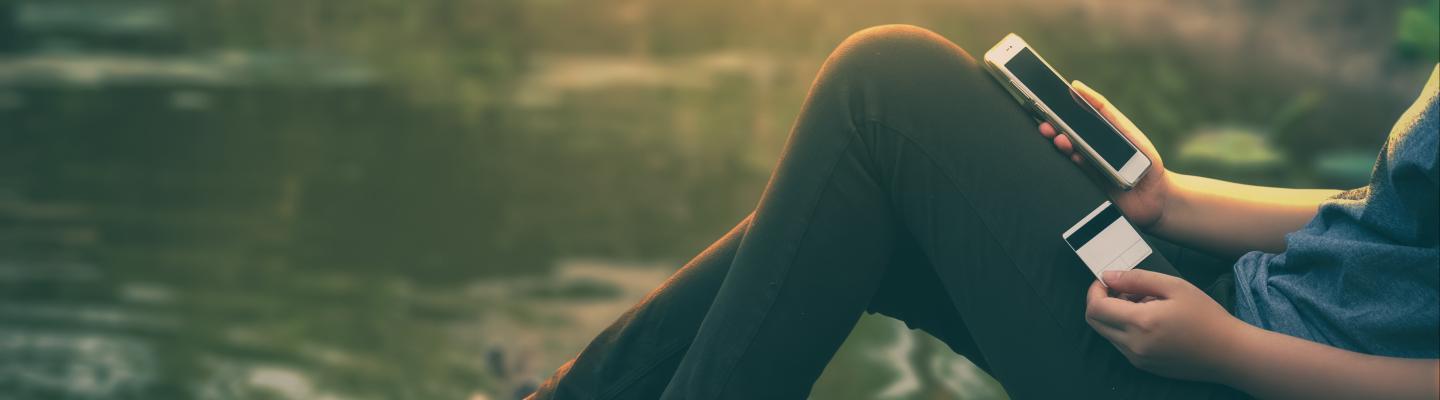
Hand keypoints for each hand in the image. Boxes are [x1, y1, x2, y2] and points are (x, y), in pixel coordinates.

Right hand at [1038, 81, 1170, 228]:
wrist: (1156, 197)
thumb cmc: (1145, 160)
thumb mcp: (1126, 130)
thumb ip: (1104, 110)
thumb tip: (1077, 87)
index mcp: (1094, 134)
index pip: (1071, 119)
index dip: (1057, 112)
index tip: (1047, 102)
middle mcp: (1085, 151)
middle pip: (1064, 137)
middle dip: (1053, 130)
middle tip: (1047, 126)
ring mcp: (1085, 170)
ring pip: (1066, 156)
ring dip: (1062, 147)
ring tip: (1060, 140)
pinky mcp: (1087, 187)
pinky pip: (1074, 176)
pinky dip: (1072, 167)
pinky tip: (1074, 158)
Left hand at [1084, 269, 1246, 382]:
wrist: (1229, 353)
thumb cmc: (1207, 317)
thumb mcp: (1174, 286)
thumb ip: (1136, 279)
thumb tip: (1108, 276)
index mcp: (1140, 323)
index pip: (1095, 308)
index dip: (1095, 290)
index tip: (1106, 280)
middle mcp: (1134, 345)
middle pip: (1094, 322)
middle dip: (1100, 302)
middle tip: (1122, 290)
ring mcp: (1137, 359)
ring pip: (1107, 333)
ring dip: (1114, 316)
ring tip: (1143, 304)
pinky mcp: (1144, 366)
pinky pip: (1121, 345)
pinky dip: (1125, 329)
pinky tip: (1149, 320)